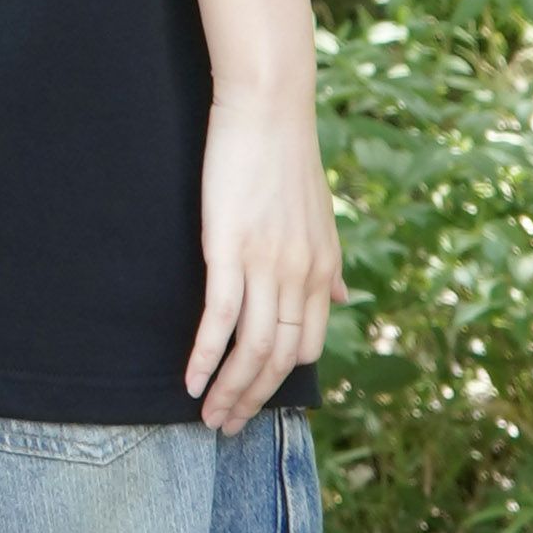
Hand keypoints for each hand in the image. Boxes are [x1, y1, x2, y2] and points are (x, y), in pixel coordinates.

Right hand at [185, 83, 348, 433]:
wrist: (268, 106)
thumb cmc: (285, 152)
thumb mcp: (320, 214)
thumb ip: (328, 261)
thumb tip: (343, 296)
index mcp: (322, 269)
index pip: (307, 347)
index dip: (280, 380)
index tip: (254, 397)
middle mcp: (301, 276)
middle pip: (280, 359)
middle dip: (252, 399)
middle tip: (225, 425)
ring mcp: (266, 265)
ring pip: (252, 350)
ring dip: (228, 390)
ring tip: (206, 413)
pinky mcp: (229, 249)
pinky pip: (219, 319)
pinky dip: (205, 355)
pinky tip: (189, 377)